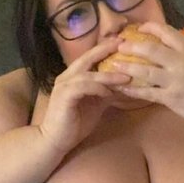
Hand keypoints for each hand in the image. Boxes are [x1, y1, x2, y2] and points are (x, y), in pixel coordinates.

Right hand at [37, 38, 131, 154]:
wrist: (56, 141)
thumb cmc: (76, 123)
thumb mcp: (97, 104)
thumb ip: (108, 92)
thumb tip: (126, 85)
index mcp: (74, 76)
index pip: (90, 58)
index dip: (104, 49)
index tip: (122, 42)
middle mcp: (67, 77)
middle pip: (87, 58)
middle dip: (105, 50)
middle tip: (123, 44)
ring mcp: (64, 86)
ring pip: (88, 74)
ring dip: (108, 75)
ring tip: (127, 77)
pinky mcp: (64, 97)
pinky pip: (83, 87)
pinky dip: (98, 88)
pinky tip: (109, 93)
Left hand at [112, 22, 183, 129]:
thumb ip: (183, 51)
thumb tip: (166, 42)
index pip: (167, 32)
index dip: (150, 27)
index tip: (139, 28)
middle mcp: (180, 63)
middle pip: (152, 50)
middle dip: (132, 46)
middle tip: (119, 45)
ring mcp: (174, 82)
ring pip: (145, 72)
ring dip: (127, 67)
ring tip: (114, 64)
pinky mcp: (170, 98)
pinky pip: (147, 93)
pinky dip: (133, 91)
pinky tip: (122, 88)